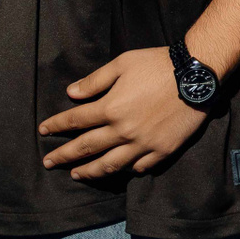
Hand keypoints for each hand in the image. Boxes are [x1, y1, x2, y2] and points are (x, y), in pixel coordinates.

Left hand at [38, 47, 207, 179]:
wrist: (196, 75)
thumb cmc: (157, 64)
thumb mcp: (123, 63)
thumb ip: (95, 81)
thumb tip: (71, 94)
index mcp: (110, 108)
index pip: (75, 121)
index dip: (56, 126)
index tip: (43, 130)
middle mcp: (123, 131)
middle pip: (86, 148)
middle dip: (64, 156)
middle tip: (48, 163)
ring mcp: (143, 144)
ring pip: (110, 165)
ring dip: (90, 171)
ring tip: (77, 175)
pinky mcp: (162, 150)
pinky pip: (140, 167)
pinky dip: (128, 170)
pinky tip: (120, 170)